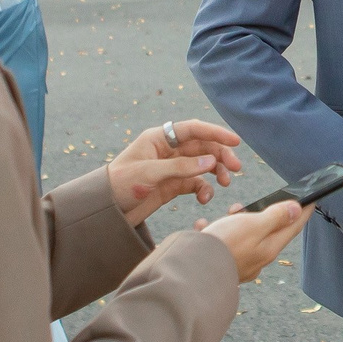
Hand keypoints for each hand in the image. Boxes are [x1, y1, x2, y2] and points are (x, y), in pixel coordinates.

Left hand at [107, 120, 244, 225]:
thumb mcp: (149, 174)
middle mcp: (168, 150)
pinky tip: (205, 198)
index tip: (235, 141)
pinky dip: (204, 189)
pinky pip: (195, 184)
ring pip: (202, 165)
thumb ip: (180, 167)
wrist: (105, 211)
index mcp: (159, 138)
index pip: (193, 129)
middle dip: (221, 155)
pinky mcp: (172, 185)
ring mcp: (172, 168)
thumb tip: (211, 162)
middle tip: (236, 169)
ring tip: (225, 184)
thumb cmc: (120, 185)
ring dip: (216, 172)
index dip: (215, 133)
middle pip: (202, 147)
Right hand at [195, 199, 309, 282]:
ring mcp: (239, 262)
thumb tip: (296, 210)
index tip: (312, 200)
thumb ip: (275, 217)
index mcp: (269, 249)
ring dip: (238, 221)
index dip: (303, 212)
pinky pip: (221, 243)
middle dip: (265, 215)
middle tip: (261, 203)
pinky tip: (205, 226)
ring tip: (229, 214)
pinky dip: (216, 231)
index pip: (292, 227)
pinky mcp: (220, 263)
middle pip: (268, 232)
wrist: (191, 272)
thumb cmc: (223, 246)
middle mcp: (257, 258)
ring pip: (244, 236)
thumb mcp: (253, 225)